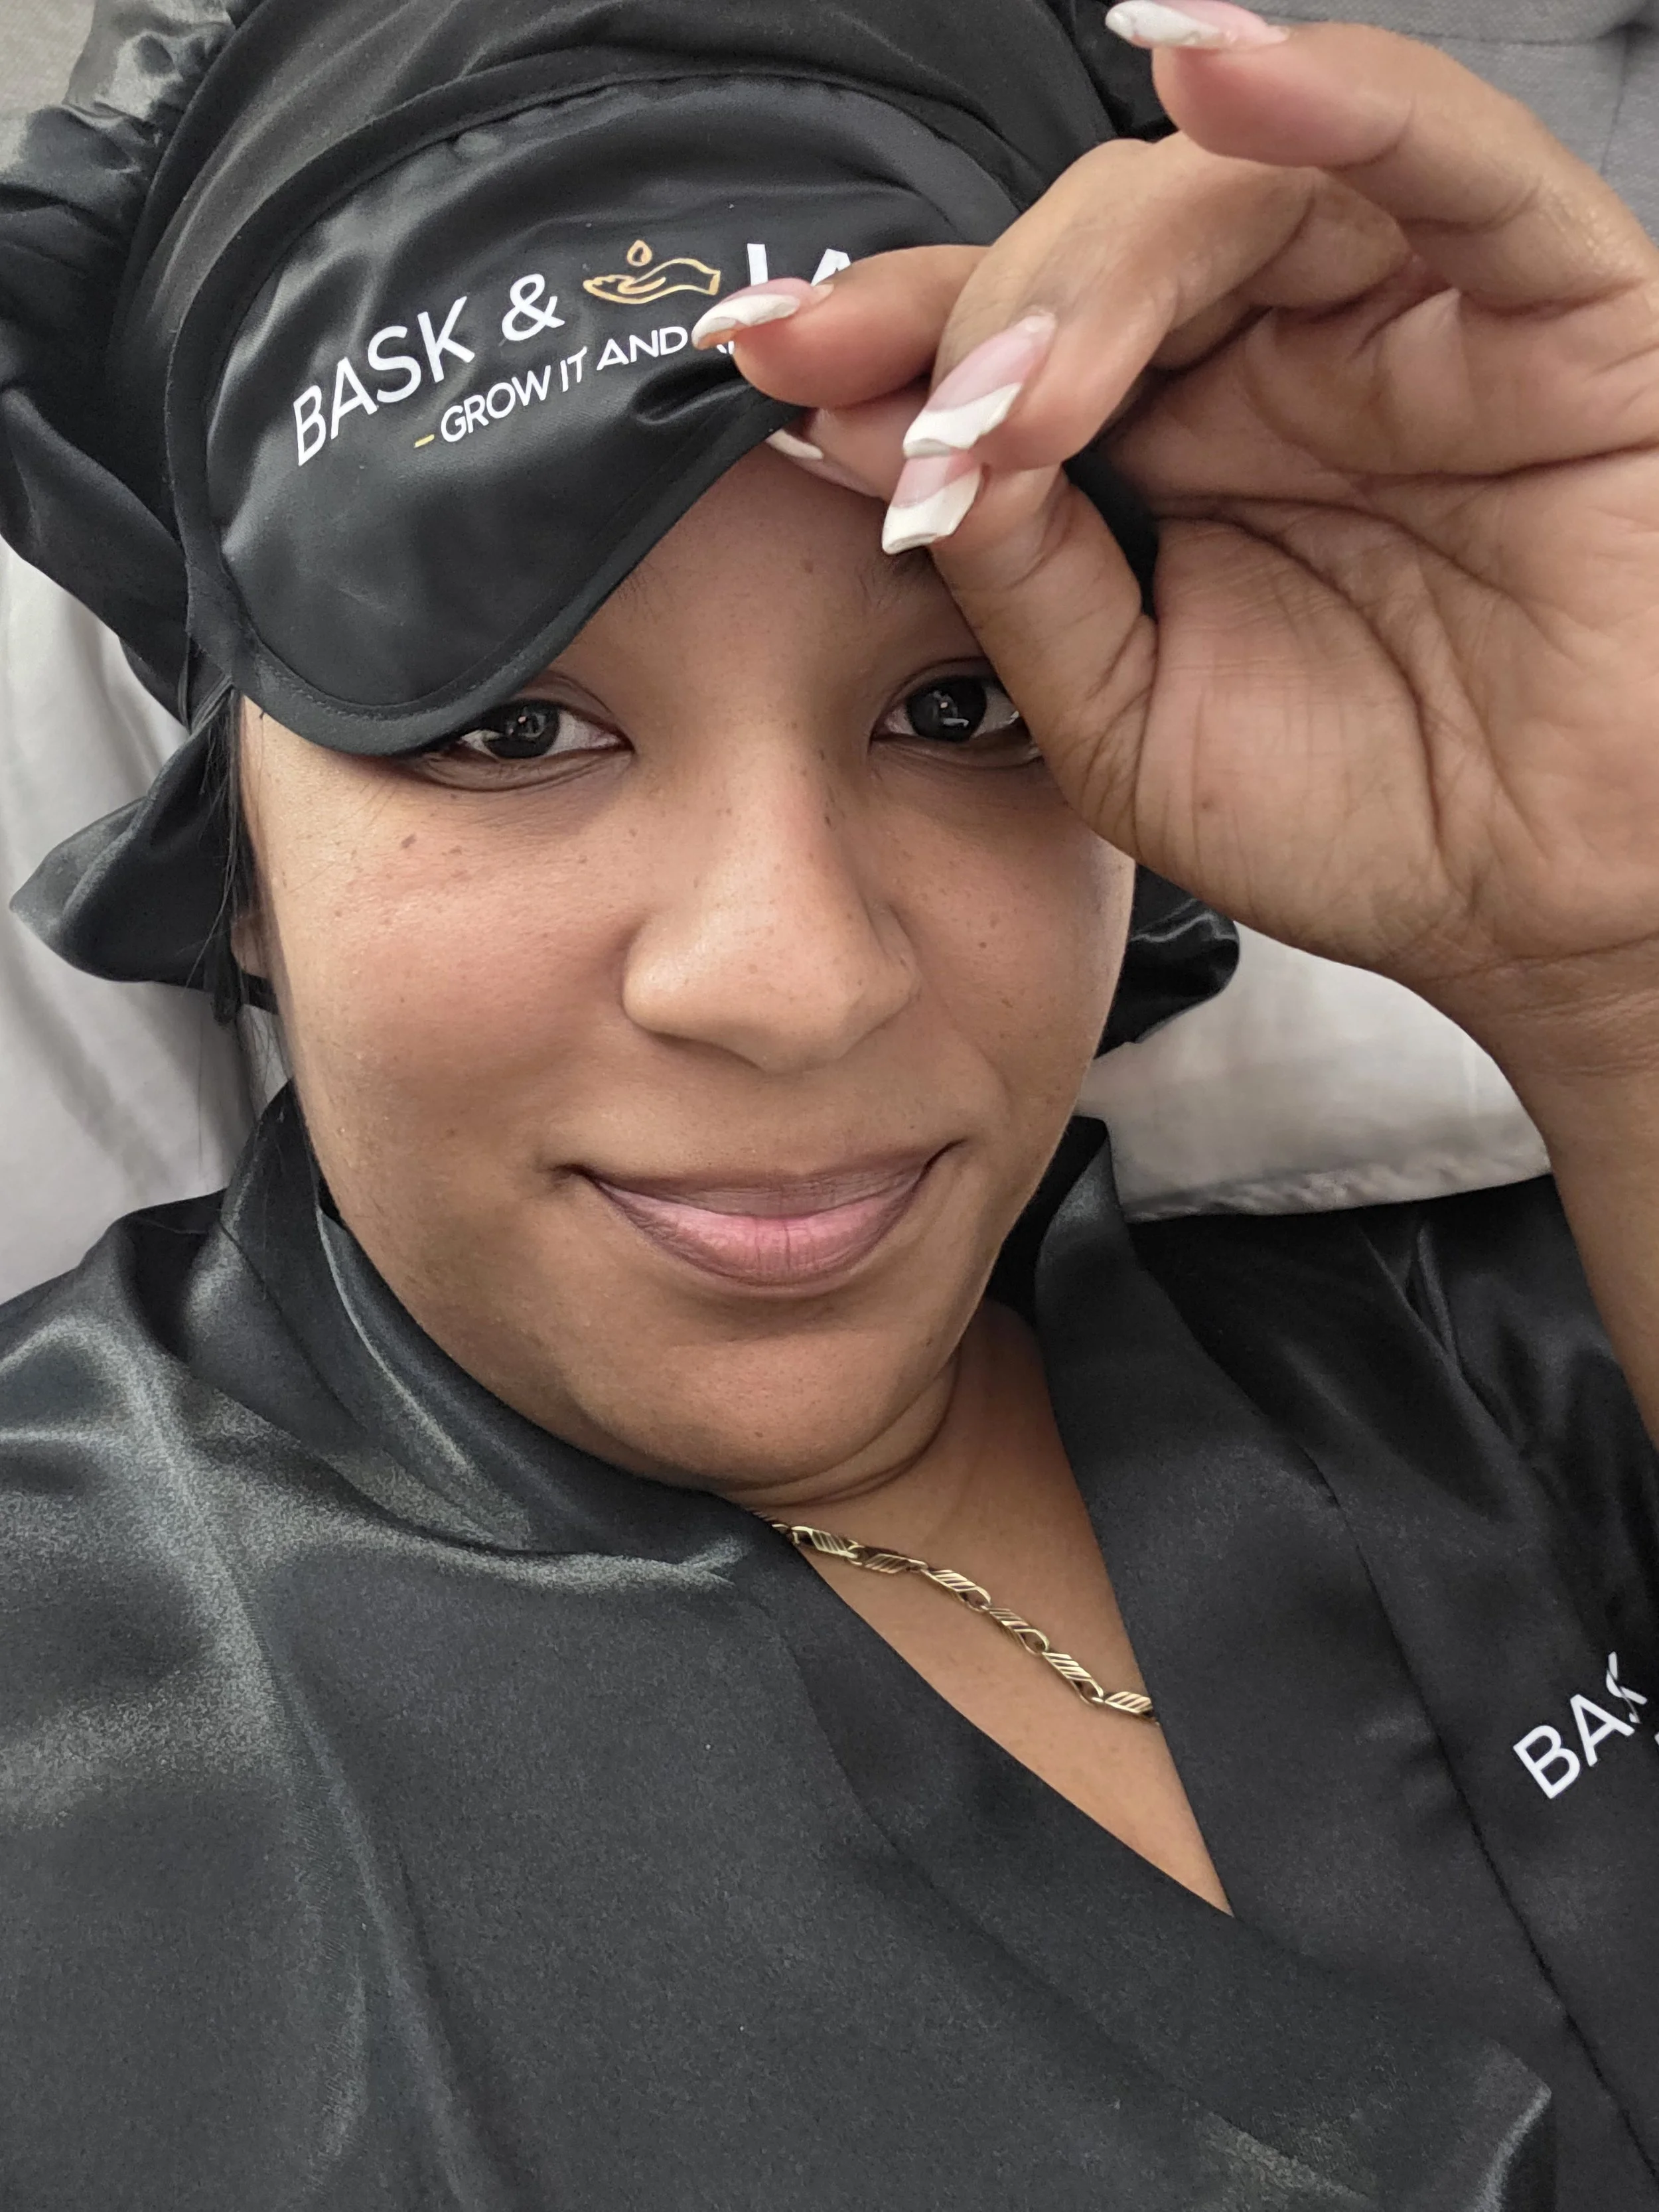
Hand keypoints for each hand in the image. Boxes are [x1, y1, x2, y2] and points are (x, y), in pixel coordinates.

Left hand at [718, 20, 1658, 1075]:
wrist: (1542, 914)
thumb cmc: (1363, 819)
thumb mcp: (1124, 720)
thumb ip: (1020, 577)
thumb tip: (882, 442)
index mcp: (1173, 449)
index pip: (1009, 341)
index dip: (887, 335)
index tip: (767, 358)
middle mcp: (1278, 359)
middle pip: (1097, 244)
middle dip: (975, 311)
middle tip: (918, 427)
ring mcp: (1407, 318)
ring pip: (1233, 186)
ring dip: (1097, 265)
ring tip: (1021, 388)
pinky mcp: (1550, 302)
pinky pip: (1444, 155)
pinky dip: (1331, 95)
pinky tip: (1210, 68)